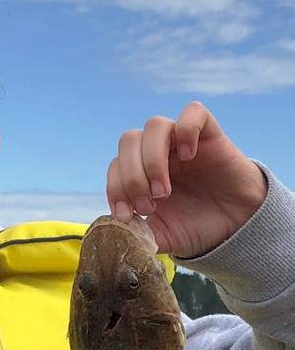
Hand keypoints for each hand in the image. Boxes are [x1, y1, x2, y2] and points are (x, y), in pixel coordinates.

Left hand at [106, 101, 266, 256]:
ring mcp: (181, 141)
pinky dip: (186, 131)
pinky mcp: (208, 133)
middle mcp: (157, 152)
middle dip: (131, 178)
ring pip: (154, 125)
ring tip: (163, 191)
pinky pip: (193, 112)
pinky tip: (189, 157)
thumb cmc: (194, 227)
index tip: (128, 216)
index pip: (115, 167)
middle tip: (149, 206)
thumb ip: (137, 234)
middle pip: (128, 141)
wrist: (235, 226)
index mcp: (141, 173)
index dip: (115, 189)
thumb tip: (114, 232)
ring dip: (152, 160)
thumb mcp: (160, 237)